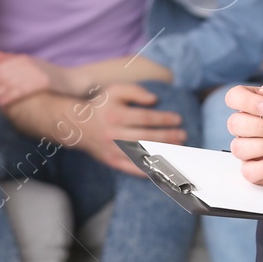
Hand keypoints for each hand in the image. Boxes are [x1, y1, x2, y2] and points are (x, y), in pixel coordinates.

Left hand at [0, 50, 74, 105]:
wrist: (74, 81)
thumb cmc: (49, 75)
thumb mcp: (30, 64)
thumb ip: (11, 59)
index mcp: (22, 59)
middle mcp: (28, 64)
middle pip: (2, 74)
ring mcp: (37, 72)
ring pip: (10, 82)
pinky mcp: (44, 82)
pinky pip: (23, 89)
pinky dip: (10, 96)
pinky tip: (1, 103)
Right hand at [59, 81, 186, 175]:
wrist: (78, 126)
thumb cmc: (102, 105)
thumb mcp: (115, 90)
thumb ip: (135, 91)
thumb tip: (154, 99)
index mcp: (116, 115)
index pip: (145, 118)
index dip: (163, 119)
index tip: (178, 119)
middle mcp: (114, 134)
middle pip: (146, 137)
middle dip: (167, 137)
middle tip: (184, 135)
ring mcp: (112, 150)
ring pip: (141, 154)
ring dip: (162, 154)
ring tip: (179, 151)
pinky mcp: (111, 162)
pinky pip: (131, 168)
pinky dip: (147, 171)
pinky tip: (161, 169)